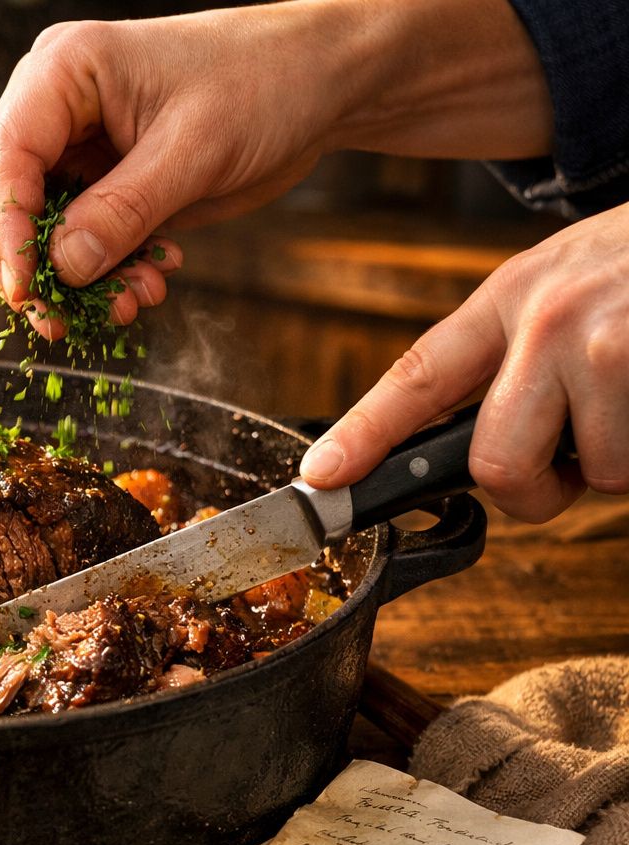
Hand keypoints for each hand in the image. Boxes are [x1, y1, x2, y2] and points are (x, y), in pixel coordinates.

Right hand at [0, 7, 334, 325]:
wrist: (321, 82)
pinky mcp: (103, 180)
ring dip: (71, 277)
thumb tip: (63, 267)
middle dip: (27, 262)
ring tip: (127, 304)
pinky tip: (144, 285)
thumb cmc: (264, 84)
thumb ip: (124, 211)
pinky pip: (77, 238)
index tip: (28, 289)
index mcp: (63, 71)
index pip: (4, 156)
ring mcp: (76, 144)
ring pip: (34, 226)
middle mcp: (54, 105)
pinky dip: (102, 272)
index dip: (6, 228)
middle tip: (61, 317)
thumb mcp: (195, 150)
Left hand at [300, 202, 628, 521]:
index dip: (362, 435)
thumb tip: (473, 437)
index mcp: (514, 297)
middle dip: (534, 490)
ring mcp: (611, 349)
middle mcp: (551, 321)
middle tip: (568, 467)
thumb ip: (518, 349)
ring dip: (622, 460)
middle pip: (496, 464)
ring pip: (593, 474)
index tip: (321, 478)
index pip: (418, 376)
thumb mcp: (571, 279)